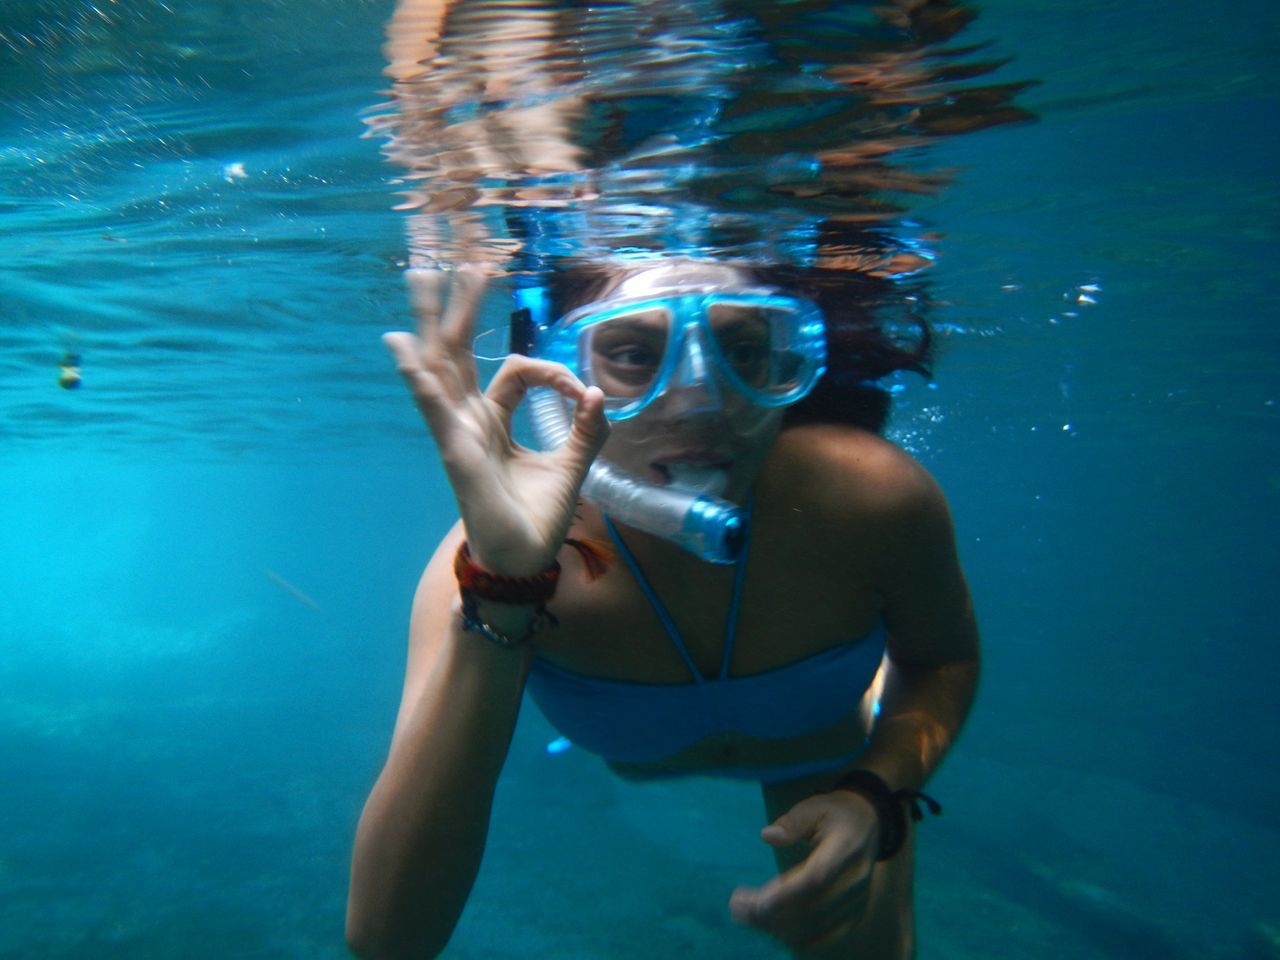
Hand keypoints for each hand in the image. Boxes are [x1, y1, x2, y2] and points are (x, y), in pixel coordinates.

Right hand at [383, 266, 608, 573]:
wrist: (523, 560)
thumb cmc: (537, 517)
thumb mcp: (572, 465)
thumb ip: (586, 429)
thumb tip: (598, 393)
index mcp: (495, 420)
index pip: (517, 371)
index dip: (553, 373)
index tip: (582, 394)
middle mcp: (470, 420)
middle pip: (460, 352)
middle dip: (460, 307)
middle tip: (460, 260)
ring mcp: (457, 433)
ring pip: (440, 366)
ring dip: (433, 321)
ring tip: (421, 277)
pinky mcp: (455, 453)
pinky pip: (434, 410)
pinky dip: (420, 380)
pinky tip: (405, 350)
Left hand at [729, 790, 879, 952]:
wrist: (871, 824)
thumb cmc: (835, 813)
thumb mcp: (815, 806)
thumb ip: (793, 821)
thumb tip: (767, 836)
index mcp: (844, 849)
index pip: (816, 878)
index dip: (787, 894)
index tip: (756, 902)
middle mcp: (854, 880)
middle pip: (812, 907)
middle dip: (771, 914)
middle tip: (736, 908)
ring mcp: (856, 900)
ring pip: (816, 926)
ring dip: (778, 927)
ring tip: (745, 917)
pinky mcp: (854, 913)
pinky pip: (826, 936)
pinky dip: (798, 938)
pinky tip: (771, 930)